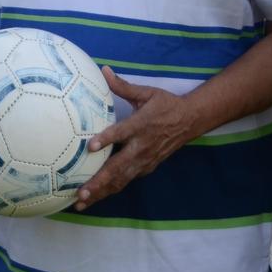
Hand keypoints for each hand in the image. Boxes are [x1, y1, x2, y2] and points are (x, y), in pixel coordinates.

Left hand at [74, 67, 196, 210]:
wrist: (190, 121)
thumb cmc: (165, 105)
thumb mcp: (147, 93)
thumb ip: (123, 86)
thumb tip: (104, 70)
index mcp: (141, 125)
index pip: (121, 133)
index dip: (106, 140)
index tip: (89, 147)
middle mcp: (141, 146)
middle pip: (118, 167)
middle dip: (99, 181)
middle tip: (80, 192)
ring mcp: (144, 160)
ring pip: (120, 180)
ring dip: (101, 192)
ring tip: (81, 202)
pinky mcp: (146, 168)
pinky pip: (126, 181)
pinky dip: (110, 190)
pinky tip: (95, 198)